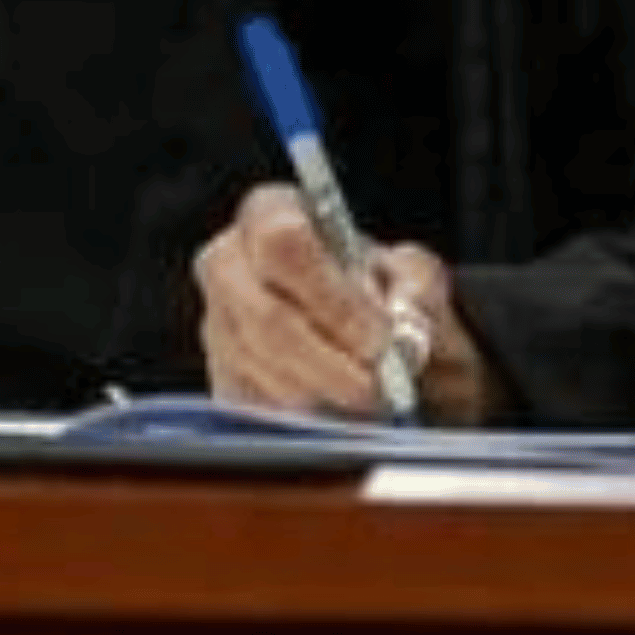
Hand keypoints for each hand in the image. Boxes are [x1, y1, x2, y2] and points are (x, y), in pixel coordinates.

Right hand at [192, 186, 482, 424]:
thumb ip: (417, 291)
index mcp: (272, 213)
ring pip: (262, 372)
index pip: (283, 243)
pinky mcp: (220, 380)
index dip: (332, 298)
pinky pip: (255, 409)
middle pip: (266, 319)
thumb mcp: (417, 279)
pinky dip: (305, 421)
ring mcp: (216, 327)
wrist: (371, 340)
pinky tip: (342, 416)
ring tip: (373, 405)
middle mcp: (228, 265)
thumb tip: (401, 327)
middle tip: (381, 390)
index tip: (378, 339)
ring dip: (324, 396)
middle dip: (331, 364)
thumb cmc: (388, 297)